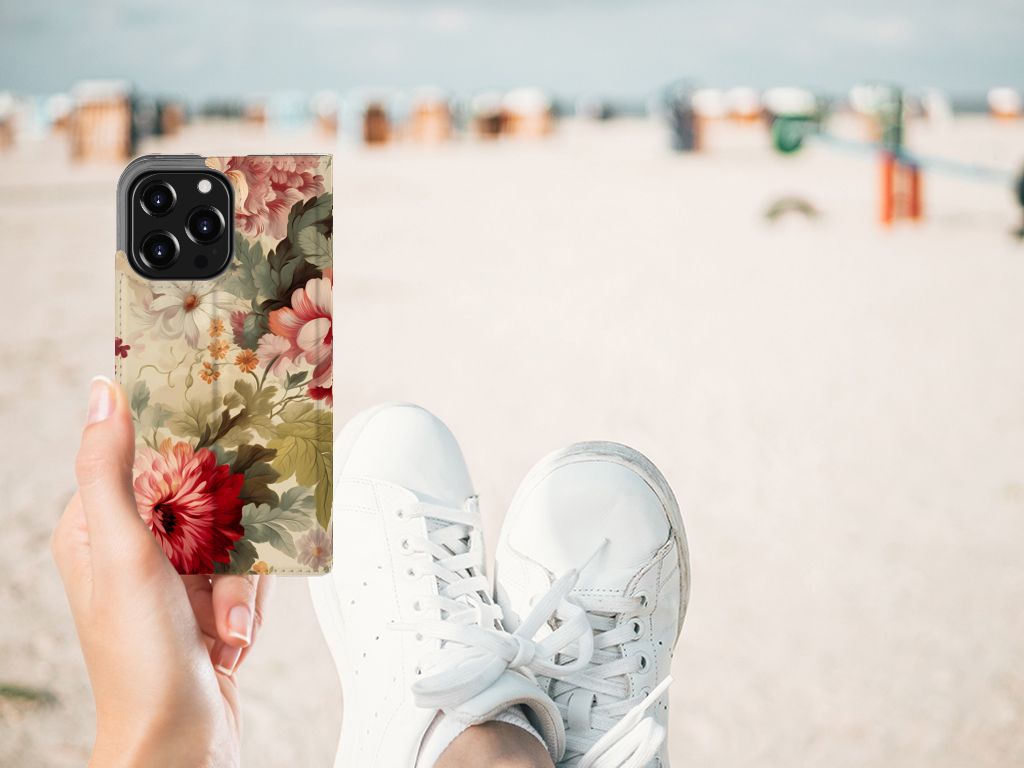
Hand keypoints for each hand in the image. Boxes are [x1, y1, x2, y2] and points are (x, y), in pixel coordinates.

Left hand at [52, 377, 271, 767]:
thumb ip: (109, 471)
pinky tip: (232, 636)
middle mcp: (132, 550)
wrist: (179, 743)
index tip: (218, 446)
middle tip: (224, 559)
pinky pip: (247, 574)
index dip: (185, 454)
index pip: (146, 459)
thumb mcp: (123, 553)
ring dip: (240, 582)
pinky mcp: (205, 603)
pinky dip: (248, 604)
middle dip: (226, 534)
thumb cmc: (141, 657)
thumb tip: (103, 393)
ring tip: (224, 623)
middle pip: (201, 498)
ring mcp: (171, 579)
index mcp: (96, 529)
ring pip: (233, 536)